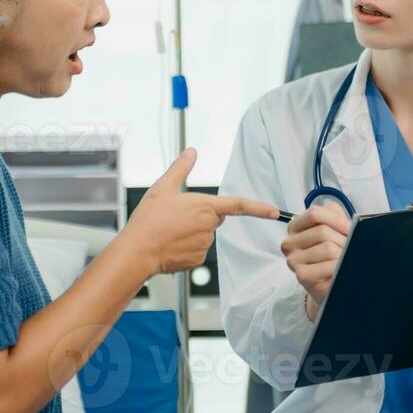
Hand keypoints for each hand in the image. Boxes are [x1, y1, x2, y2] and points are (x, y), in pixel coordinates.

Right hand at [122, 148, 278, 275]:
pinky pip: (196, 250)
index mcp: (205, 207)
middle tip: (175, 216)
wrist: (137, 251)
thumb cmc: (149, 220)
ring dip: (192, 231)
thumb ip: (180, 168)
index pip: (239, 205)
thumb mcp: (162, 188)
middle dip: (201, 215)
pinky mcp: (197, 260)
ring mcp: (204, 246)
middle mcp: (209, 227)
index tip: (275, 212)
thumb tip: (191, 151)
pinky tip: (170, 244)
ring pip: (204, 234)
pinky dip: (185, 246)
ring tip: (168, 230)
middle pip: (214, 218)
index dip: (259, 208)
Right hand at [280, 201, 351, 311]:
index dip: (337, 220)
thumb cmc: (333, 255)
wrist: (331, 284)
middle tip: (350, 249)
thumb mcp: (334, 229)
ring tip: (345, 260)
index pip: (314, 213)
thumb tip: (347, 220)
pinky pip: (328, 265)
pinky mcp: (301, 276)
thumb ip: (335, 216)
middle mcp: (289, 243)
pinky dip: (340, 267)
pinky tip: (340, 270)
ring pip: (327, 248)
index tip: (350, 229)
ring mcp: (293, 260)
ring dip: (343, 254)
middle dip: (343, 240)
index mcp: (295, 227)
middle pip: (322, 231)